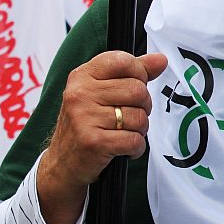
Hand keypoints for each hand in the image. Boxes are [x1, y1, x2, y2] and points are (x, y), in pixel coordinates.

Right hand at [36, 51, 167, 223]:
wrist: (62, 163)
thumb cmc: (87, 123)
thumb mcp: (103, 91)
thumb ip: (133, 73)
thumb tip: (161, 59)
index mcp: (82, 76)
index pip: (123, 61)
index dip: (139, 74)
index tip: (136, 85)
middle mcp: (80, 94)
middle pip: (137, 90)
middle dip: (143, 106)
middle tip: (130, 116)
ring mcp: (84, 118)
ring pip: (139, 117)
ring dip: (140, 129)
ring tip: (125, 132)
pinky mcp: (93, 142)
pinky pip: (134, 140)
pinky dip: (136, 147)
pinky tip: (124, 148)